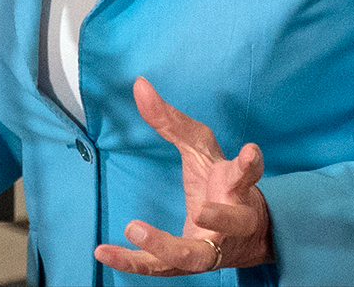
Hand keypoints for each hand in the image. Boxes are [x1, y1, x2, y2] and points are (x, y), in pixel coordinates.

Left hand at [94, 77, 271, 276]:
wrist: (246, 237)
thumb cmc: (221, 184)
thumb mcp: (199, 148)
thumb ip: (171, 121)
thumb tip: (138, 84)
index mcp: (238, 189)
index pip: (247, 174)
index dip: (250, 163)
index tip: (251, 150)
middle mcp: (232, 223)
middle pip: (233, 223)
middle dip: (221, 217)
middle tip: (203, 210)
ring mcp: (212, 249)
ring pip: (196, 256)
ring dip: (167, 246)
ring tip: (135, 228)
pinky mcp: (188, 265)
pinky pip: (160, 268)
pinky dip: (131, 262)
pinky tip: (102, 252)